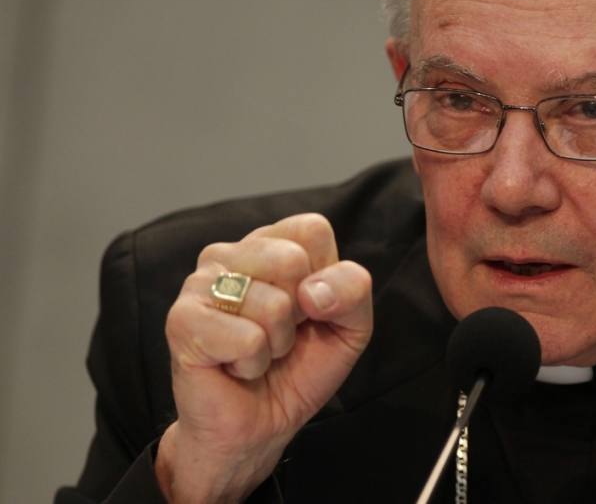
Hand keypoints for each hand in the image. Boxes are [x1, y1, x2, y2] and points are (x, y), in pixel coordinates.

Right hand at [155, 213, 371, 502]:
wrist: (259, 425)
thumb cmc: (299, 367)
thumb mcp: (350, 327)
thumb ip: (353, 291)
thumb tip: (314, 290)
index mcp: (269, 242)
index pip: (312, 229)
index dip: (325, 277)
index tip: (309, 307)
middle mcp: (229, 253)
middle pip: (291, 260)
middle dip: (300, 312)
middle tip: (280, 334)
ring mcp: (199, 283)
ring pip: (272, 304)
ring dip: (276, 344)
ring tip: (257, 351)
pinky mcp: (182, 321)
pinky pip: (248, 340)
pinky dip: (253, 364)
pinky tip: (236, 366)